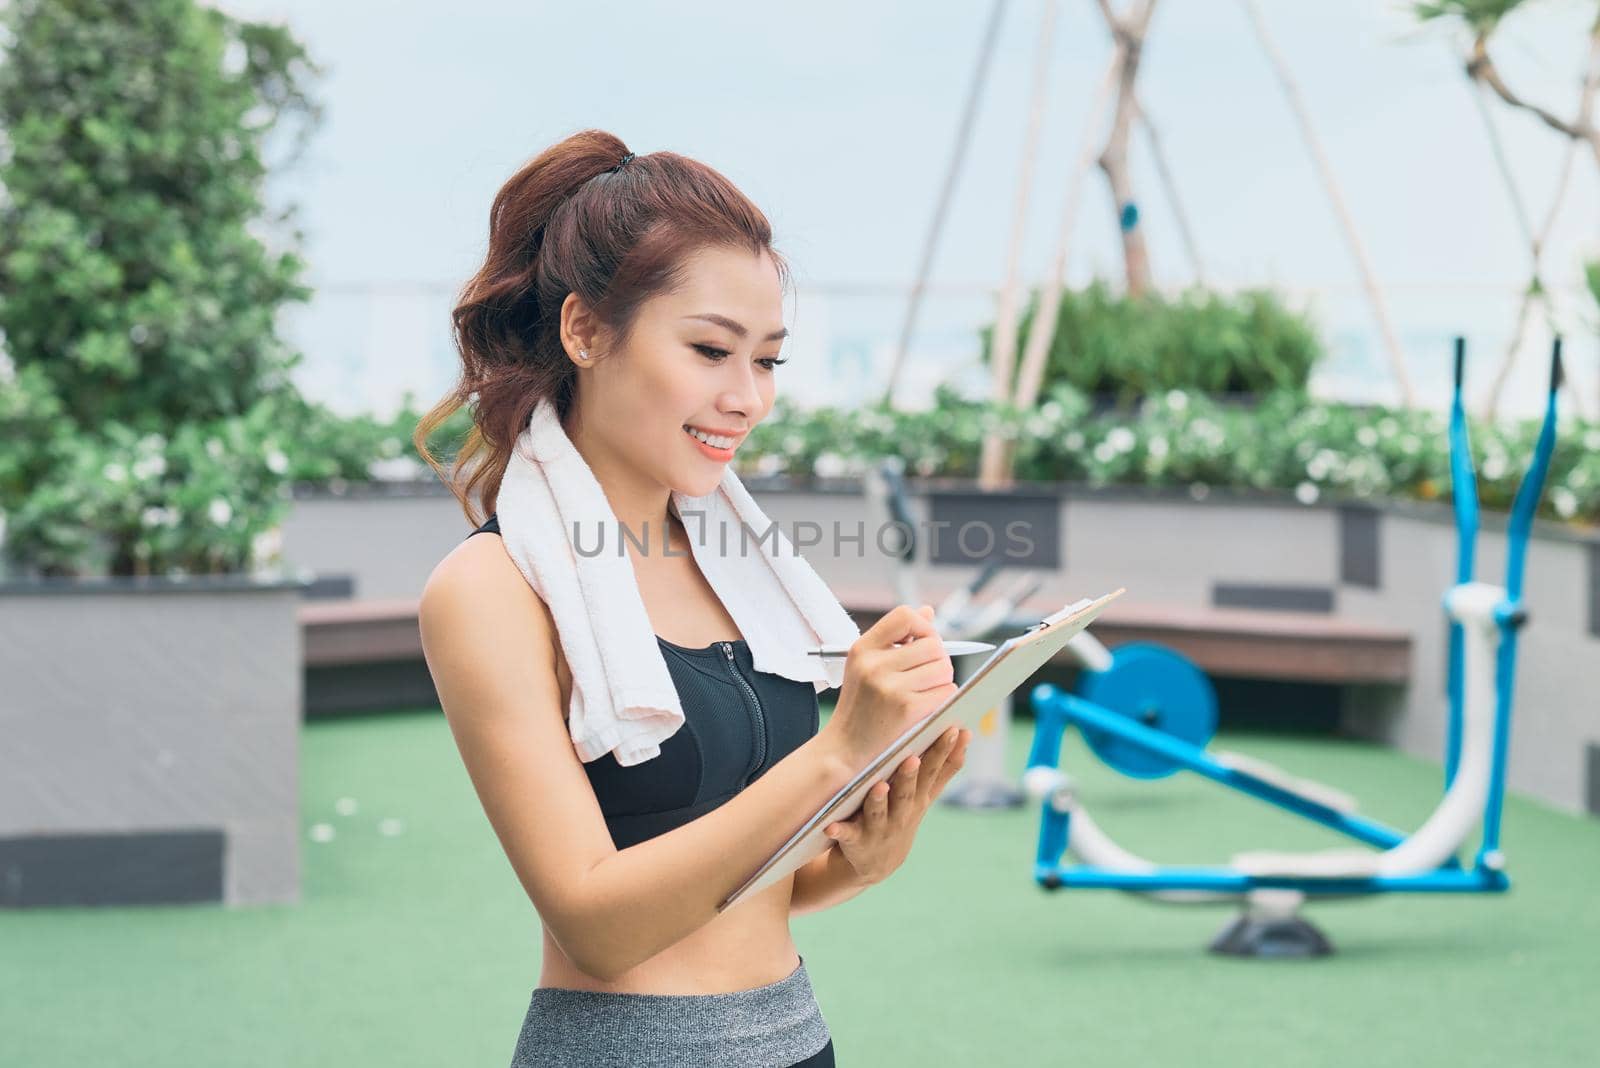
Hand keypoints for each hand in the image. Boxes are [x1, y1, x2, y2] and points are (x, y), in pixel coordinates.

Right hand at [821, 604, 958, 772]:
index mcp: (863, 649)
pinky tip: (928, 704)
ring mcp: (890, 687)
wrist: (844, 748)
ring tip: (927, 689)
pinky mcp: (906, 710)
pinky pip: (945, 692)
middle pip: (933, 644)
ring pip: (944, 668)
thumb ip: (896, 638)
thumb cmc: (859, 705)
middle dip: (939, 658)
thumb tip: (928, 611)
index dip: (923, 626)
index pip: (905, 616)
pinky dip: (944, 697)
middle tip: (929, 673)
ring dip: (944, 679)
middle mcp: (874, 664)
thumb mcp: (866, 665)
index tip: (922, 643)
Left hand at [821, 724, 971, 886]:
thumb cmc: (902, 816)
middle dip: (909, 777)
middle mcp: (901, 814)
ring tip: (878, 787)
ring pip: (878, 813)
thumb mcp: (925, 795)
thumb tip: (967, 733)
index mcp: (917, 798)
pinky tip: (831, 826)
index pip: (932, 772)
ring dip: (878, 801)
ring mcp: (879, 829)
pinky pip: (846, 835)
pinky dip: (840, 831)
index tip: (954, 730)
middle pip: (906, 793)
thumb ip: (945, 768)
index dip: (942, 752)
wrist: (876, 865)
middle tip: (912, 758)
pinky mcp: (856, 841)